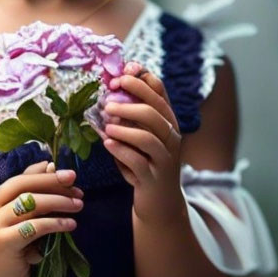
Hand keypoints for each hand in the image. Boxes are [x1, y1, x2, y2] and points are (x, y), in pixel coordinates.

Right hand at [0, 160, 83, 276]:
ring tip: (78, 205)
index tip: (70, 175)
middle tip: (78, 187)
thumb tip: (50, 168)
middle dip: (54, 183)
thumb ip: (33, 198)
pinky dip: (55, 223)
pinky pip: (34, 227)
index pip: (23, 177)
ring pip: (31, 204)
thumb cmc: (11, 249)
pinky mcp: (4, 243)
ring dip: (59, 202)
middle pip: (26, 187)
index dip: (46, 174)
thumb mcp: (20, 221)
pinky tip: (70, 224)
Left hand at [102, 64, 184, 225]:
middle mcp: (171, 136)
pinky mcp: (154, 178)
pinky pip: (138, 161)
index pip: (159, 90)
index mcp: (167, 120)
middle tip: (108, 99)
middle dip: (130, 100)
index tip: (121, 73)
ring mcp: (165, 158)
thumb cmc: (145, 162)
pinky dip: (121, 150)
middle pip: (154, 110)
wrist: (159, 203)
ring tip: (106, 124)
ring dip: (124, 127)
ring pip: (148, 136)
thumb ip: (129, 115)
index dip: (141, 78)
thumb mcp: (139, 135)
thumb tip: (108, 90)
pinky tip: (107, 143)